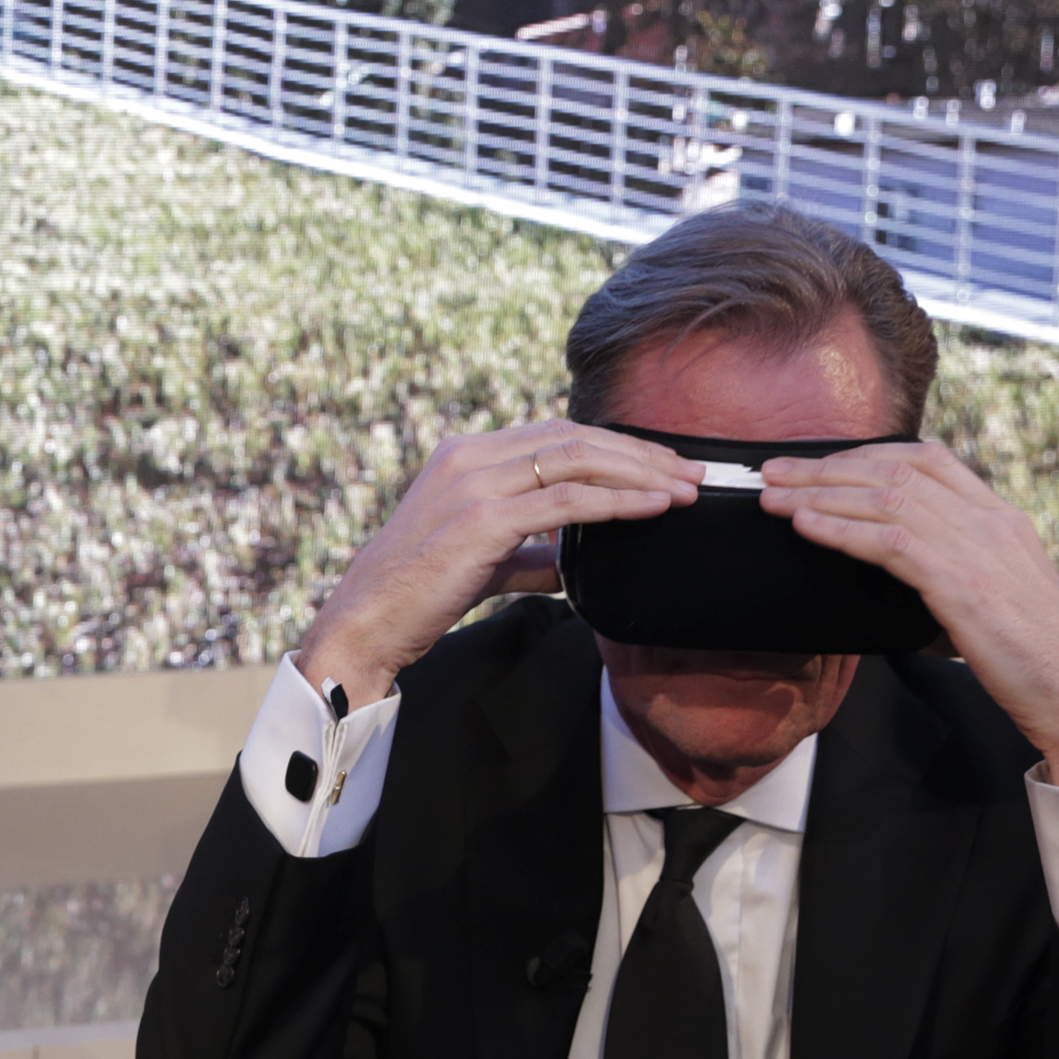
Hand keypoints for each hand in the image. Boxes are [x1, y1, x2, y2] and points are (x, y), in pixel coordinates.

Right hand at [299, 422, 700, 706]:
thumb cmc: (417, 596)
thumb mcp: (481, 561)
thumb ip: (527, 553)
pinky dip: (618, 501)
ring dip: (640, 472)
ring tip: (686, 490)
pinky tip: (654, 508)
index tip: (663, 465)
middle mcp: (469, 456)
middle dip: (641, 452)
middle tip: (693, 472)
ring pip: (577, 460)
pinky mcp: (483, 519)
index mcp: (466, 455)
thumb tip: (571, 561)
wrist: (365, 625)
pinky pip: (567, 502)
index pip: (556, 434)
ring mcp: (475, 483)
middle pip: (574, 437)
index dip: (616, 446)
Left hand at [760, 442, 1058, 789]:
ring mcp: (978, 548)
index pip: (928, 459)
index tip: (817, 463)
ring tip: (772, 497)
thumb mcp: (994, 595)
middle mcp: (990, 521)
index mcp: (1000, 517)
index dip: (865, 453)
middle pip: (894, 471)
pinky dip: (840, 529)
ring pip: (886, 498)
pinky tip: (805, 526)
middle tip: (773, 472)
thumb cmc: (1032, 657)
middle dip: (826, 468)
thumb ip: (950, 571)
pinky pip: (889, 542)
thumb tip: (896, 575)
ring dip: (819, 493)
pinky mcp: (962, 584)